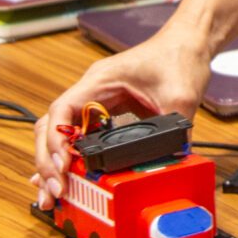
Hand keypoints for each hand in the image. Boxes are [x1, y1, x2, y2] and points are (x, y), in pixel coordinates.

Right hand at [33, 31, 212, 209]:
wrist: (189, 41)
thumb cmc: (179, 56)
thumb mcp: (181, 96)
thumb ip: (174, 129)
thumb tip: (171, 162)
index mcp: (101, 80)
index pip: (63, 109)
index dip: (57, 140)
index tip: (63, 166)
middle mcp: (92, 90)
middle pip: (52, 125)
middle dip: (49, 161)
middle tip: (54, 192)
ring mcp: (96, 101)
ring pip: (60, 133)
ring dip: (54, 163)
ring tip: (52, 195)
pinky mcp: (106, 112)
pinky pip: (79, 136)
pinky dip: (69, 157)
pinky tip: (64, 178)